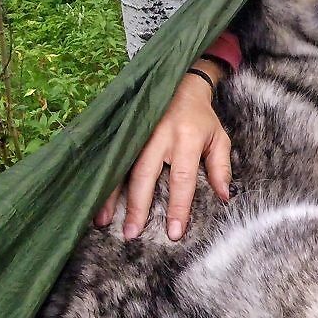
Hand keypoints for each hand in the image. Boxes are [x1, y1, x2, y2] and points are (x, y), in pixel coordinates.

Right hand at [94, 61, 231, 237]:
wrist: (179, 83)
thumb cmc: (201, 118)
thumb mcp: (219, 138)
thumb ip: (220, 168)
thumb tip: (223, 197)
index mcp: (187, 137)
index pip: (182, 178)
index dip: (178, 207)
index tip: (174, 232)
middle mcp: (159, 135)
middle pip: (145, 175)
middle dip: (137, 206)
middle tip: (131, 234)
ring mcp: (138, 131)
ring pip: (122, 167)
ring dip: (110, 195)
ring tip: (102, 221)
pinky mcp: (124, 130)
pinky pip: (112, 157)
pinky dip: (103, 178)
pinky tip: (94, 197)